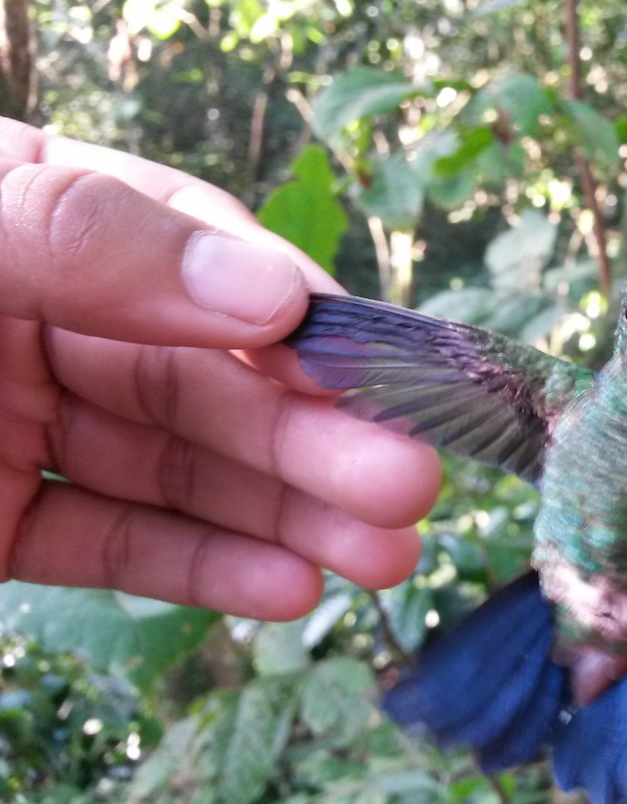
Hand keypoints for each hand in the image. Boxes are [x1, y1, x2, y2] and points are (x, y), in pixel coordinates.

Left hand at [0, 118, 439, 619]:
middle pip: (209, 382)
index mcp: (38, 217)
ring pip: (182, 474)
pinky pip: (112, 546)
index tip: (364, 373)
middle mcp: (48, 321)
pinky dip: (202, 569)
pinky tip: (287, 586)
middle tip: (411, 487)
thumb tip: (275, 296)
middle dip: (316, 440)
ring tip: (386, 556)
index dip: (290, 318)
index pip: (197, 252)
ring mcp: (26, 427)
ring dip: (289, 517)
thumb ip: (94, 243)